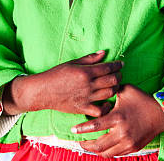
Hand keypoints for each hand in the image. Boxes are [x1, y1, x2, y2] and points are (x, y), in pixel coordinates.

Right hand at [2, 50, 122, 116]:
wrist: (43, 91)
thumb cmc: (56, 74)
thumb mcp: (72, 63)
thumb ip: (89, 58)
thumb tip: (104, 52)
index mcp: (85, 72)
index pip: (108, 68)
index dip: (117, 65)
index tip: (121, 64)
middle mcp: (88, 85)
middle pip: (112, 81)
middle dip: (119, 76)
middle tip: (119, 73)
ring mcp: (86, 98)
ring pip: (109, 94)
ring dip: (115, 89)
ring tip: (115, 85)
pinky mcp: (83, 108)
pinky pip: (100, 111)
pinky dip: (107, 107)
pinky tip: (107, 102)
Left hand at [72, 84, 163, 156]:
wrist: (161, 114)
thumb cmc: (142, 99)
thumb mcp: (126, 90)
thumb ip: (112, 90)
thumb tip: (100, 87)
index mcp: (118, 117)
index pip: (95, 125)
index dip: (82, 129)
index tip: (73, 130)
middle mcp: (122, 132)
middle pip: (98, 145)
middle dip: (86, 144)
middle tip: (79, 141)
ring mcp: (128, 142)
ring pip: (107, 153)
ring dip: (96, 150)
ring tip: (89, 145)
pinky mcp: (133, 147)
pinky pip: (116, 154)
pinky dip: (107, 152)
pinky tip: (102, 147)